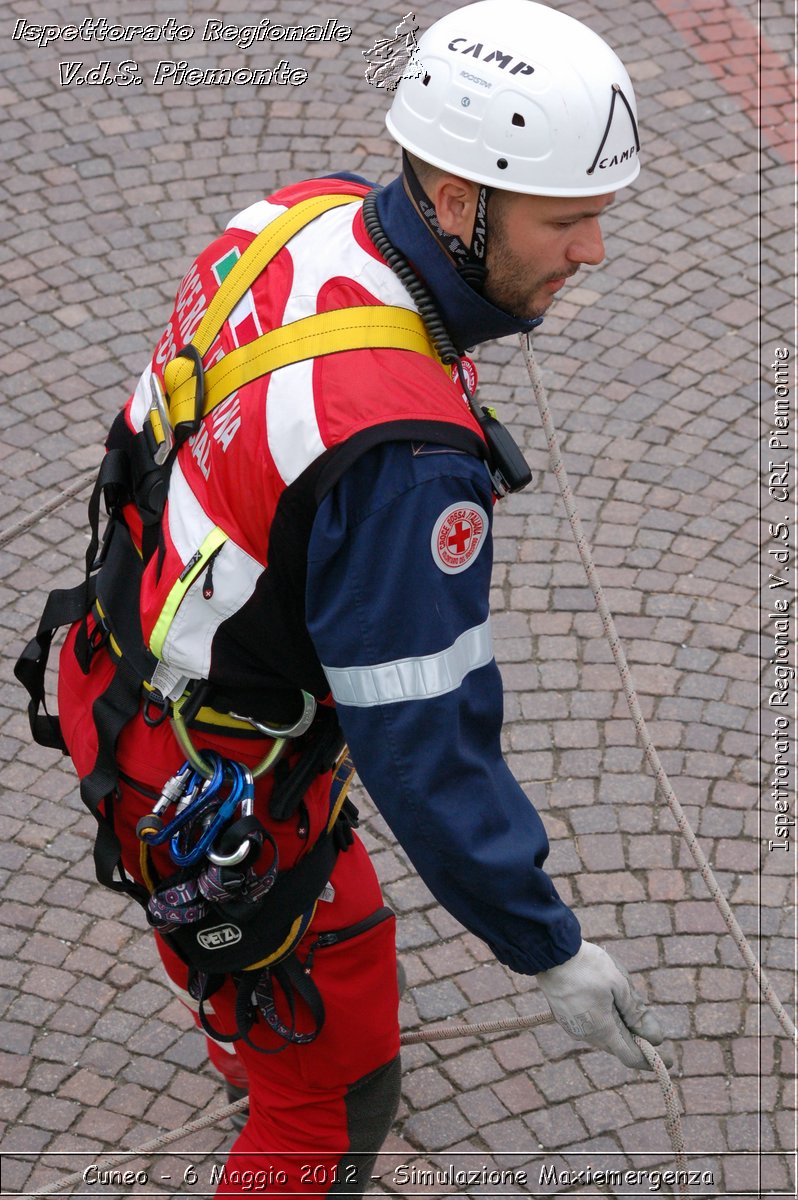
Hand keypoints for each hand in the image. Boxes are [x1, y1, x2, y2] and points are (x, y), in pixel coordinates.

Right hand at [536, 940, 671, 1069]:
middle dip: (637, 1041)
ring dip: (620, 1029)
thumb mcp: (619, 984)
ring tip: (630, 1009)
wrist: (550, 953)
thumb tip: (655, 1037)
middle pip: (619, 1046)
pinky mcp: (565, 1017)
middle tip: (653, 1028)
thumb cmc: (587, 967)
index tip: (670, 1059)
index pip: (631, 1056)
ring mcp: (573, 1027)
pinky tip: (609, 1004)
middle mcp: (587, 1035)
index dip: (651, 1060)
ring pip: (604, 1036)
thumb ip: (636, 1012)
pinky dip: (605, 1022)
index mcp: (602, 1030)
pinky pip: (591, 1027)